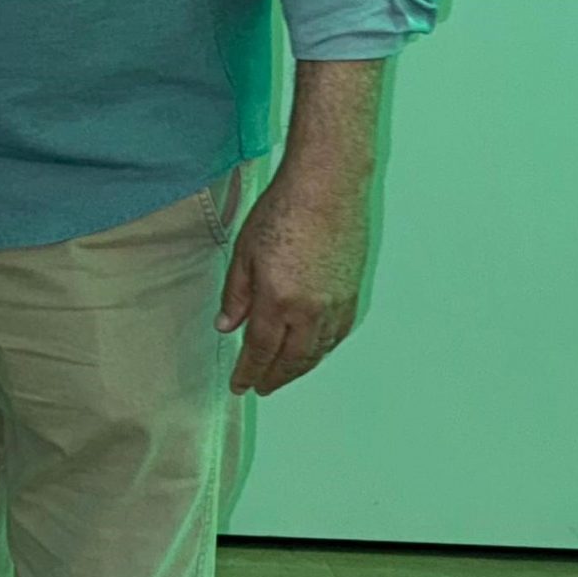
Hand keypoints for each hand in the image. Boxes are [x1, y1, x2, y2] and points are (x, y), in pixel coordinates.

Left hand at [216, 171, 369, 394]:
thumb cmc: (282, 211)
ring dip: (298, 368)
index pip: (260, 349)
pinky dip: (320, 350)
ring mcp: (335, 306)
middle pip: (291, 359)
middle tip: (260, 387)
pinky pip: (335, 336)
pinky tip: (311, 351)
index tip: (240, 386)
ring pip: (316, 352)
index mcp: (277, 300)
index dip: (249, 371)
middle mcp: (310, 311)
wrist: (327, 189)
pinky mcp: (351, 296)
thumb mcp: (244, 251)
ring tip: (281, 375)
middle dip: (274, 377)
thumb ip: (235, 293)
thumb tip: (226, 326)